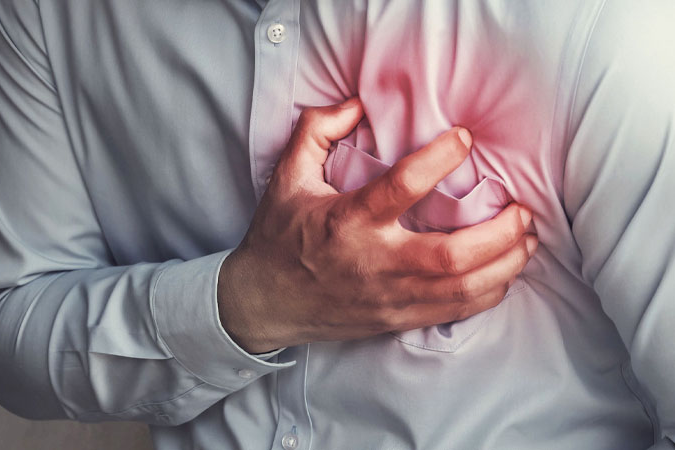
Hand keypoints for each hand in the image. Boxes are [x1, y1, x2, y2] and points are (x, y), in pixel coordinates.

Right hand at [217, 98, 536, 353]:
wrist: (264, 302)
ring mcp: (388, 297)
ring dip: (505, 264)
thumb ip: (316, 132)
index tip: (465, 138)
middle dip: (499, 233)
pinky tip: (504, 273)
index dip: (440, 158)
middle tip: (521, 209)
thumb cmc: (280, 238)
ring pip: (461, 289)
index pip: (403, 187)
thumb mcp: (286, 178)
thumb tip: (355, 105)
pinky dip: (488, 292)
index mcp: (348, 221)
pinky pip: (454, 312)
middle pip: (452, 255)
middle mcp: (373, 262)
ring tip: (527, 238)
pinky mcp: (396, 319)